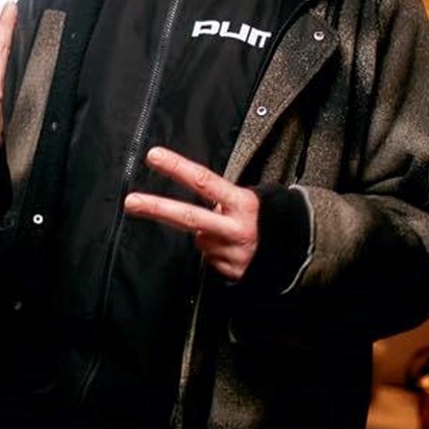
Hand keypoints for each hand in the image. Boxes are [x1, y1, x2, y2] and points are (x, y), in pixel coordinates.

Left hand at [123, 147, 259, 280]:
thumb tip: (188, 208)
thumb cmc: (263, 219)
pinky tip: (231, 251)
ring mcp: (234, 253)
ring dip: (207, 238)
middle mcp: (237, 228)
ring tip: (228, 236)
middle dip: (157, 208)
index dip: (177, 167)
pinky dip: (215, 253)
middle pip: (190, 217)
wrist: (296, 252)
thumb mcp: (245, 201)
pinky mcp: (233, 272)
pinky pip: (209, 259)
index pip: (204, 181)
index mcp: (242, 203)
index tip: (154, 156)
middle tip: (132, 202)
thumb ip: (219, 199)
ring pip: (200, 241)